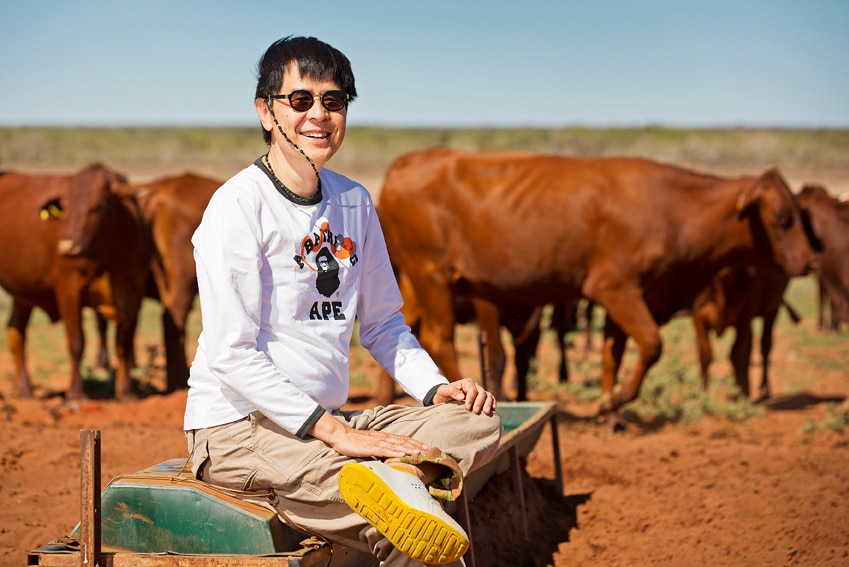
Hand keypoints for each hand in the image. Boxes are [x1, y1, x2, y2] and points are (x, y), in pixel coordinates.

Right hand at [309, 412, 427, 457]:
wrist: (341, 436)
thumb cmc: (354, 442)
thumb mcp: (370, 444)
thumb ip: (379, 447)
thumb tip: (389, 454)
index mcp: (383, 437)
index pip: (401, 439)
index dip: (413, 442)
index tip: (424, 446)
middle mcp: (383, 438)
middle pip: (402, 441)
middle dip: (416, 445)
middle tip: (428, 449)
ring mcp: (377, 442)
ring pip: (397, 445)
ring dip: (409, 448)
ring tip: (420, 452)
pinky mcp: (371, 447)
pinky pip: (386, 450)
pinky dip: (396, 452)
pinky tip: (403, 454)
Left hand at [432, 377, 495, 414]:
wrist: (445, 399)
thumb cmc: (444, 394)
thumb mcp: (443, 391)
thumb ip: (451, 391)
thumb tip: (461, 396)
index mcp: (466, 383)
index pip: (472, 389)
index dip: (471, 398)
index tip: (467, 407)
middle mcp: (475, 386)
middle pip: (481, 392)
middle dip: (479, 402)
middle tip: (476, 411)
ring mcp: (479, 392)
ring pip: (488, 395)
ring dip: (488, 403)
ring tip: (486, 412)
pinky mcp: (482, 399)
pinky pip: (491, 399)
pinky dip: (493, 403)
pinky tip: (493, 409)